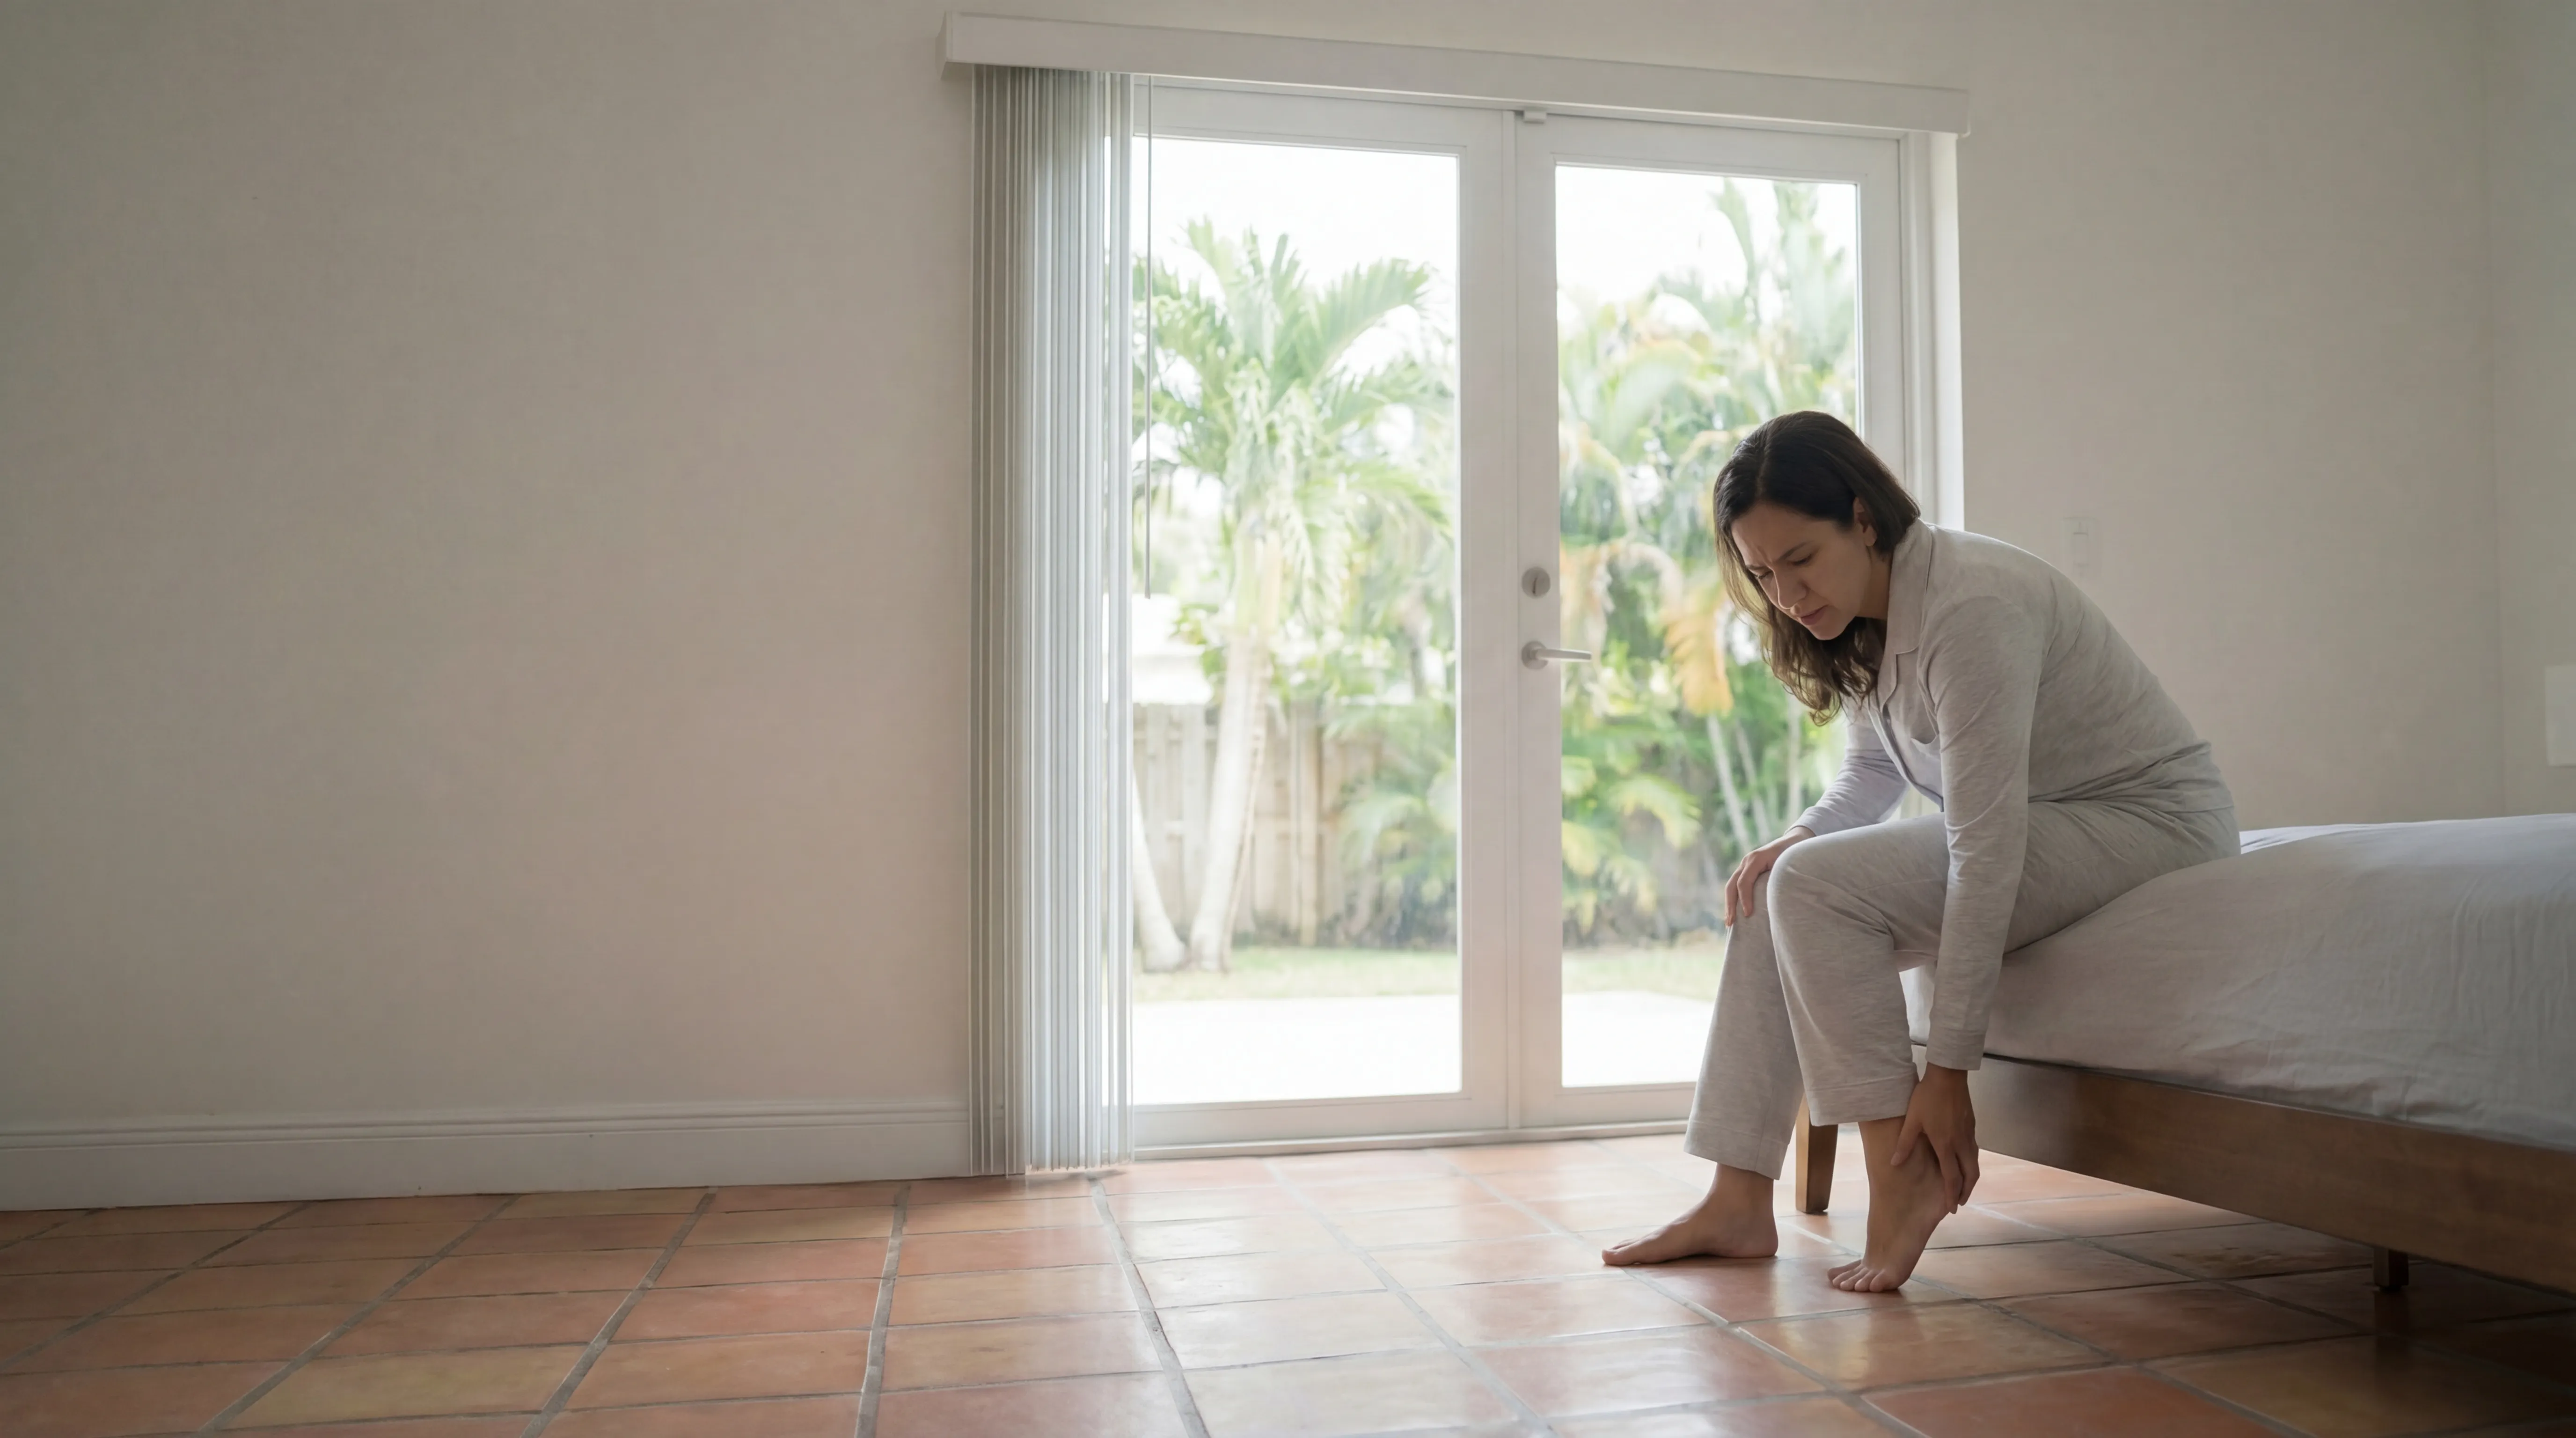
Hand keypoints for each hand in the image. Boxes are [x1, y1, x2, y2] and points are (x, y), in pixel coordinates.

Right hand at [1724, 826, 1813, 926]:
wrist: (1795, 840)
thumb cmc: (1794, 853)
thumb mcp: (1788, 864)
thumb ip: (1781, 878)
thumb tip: (1778, 902)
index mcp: (1756, 859)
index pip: (1744, 882)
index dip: (1745, 899)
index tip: (1748, 914)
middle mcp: (1747, 861)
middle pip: (1732, 885)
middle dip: (1730, 905)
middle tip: (1731, 923)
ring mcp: (1745, 865)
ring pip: (1731, 886)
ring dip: (1729, 904)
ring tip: (1729, 922)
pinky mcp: (1747, 871)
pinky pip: (1736, 886)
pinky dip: (1734, 899)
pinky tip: (1735, 913)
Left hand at [1895, 1064, 1979, 1210]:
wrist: (1948, 1075)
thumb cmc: (1927, 1097)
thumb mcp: (1912, 1121)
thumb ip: (1904, 1144)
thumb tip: (1894, 1163)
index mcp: (1946, 1145)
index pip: (1952, 1177)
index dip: (1952, 1195)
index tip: (1952, 1208)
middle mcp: (1961, 1143)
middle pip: (1970, 1175)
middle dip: (1966, 1191)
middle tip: (1960, 1203)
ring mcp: (1969, 1134)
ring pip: (1975, 1163)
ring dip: (1970, 1178)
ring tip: (1963, 1187)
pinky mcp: (1972, 1126)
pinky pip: (1974, 1151)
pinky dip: (1971, 1163)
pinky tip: (1964, 1162)